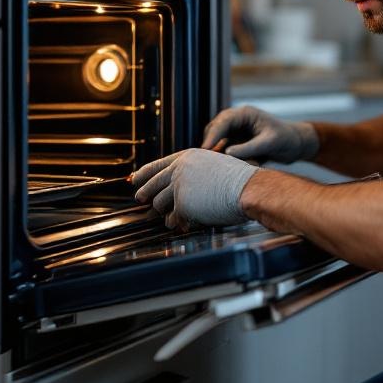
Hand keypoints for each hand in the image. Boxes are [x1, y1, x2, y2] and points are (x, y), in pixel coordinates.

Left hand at [132, 148, 259, 228]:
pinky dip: (178, 223)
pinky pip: (173, 217)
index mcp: (187, 157)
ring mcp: (179, 186)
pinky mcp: (182, 203)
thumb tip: (180, 187)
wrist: (247, 188)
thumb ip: (194, 173)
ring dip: (164, 213)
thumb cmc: (237, 180)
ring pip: (160, 203)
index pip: (157, 165)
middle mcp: (179, 169)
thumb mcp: (212, 166)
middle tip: (139, 199)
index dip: (143, 173)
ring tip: (169, 219)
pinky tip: (184, 225)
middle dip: (144, 193)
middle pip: (153, 183)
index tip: (135, 180)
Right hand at [202, 106, 318, 163]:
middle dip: (210, 145)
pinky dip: (225, 159)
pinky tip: (232, 168)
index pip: (222, 122)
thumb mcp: (269, 143)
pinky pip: (224, 151)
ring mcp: (235, 132)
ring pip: (217, 142)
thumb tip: (226, 153)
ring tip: (221, 166)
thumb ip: (249, 148)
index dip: (212, 135)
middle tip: (205, 161)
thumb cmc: (286, 139)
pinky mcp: (236, 143)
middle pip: (214, 130)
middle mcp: (237, 121)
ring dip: (218, 153)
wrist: (296, 145)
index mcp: (245, 114)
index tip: (205, 149)